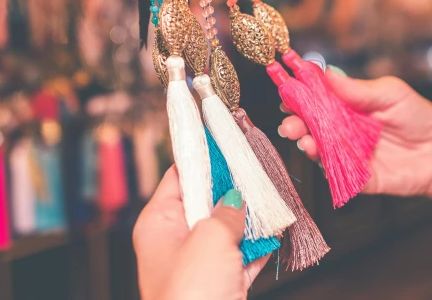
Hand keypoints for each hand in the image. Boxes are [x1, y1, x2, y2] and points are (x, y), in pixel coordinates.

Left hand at [133, 166, 268, 299]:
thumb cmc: (190, 294)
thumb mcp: (211, 238)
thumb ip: (227, 212)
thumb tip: (237, 198)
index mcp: (158, 223)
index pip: (178, 178)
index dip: (202, 161)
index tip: (224, 146)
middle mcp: (174, 242)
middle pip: (204, 203)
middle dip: (231, 190)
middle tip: (254, 174)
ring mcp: (196, 264)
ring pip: (224, 230)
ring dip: (247, 219)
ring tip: (269, 201)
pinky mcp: (217, 284)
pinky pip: (239, 256)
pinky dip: (256, 246)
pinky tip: (273, 233)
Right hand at [279, 70, 431, 197]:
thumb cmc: (418, 118)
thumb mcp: (392, 94)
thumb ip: (360, 89)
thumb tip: (329, 75)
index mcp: (346, 105)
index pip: (316, 98)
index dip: (300, 95)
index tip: (287, 91)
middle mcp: (341, 129)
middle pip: (310, 125)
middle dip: (295, 123)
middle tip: (288, 124)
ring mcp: (346, 153)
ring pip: (319, 149)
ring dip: (307, 144)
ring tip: (303, 140)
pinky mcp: (354, 177)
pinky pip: (335, 173)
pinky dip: (325, 166)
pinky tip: (319, 157)